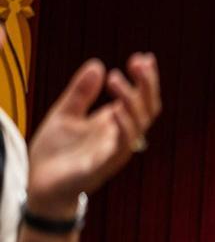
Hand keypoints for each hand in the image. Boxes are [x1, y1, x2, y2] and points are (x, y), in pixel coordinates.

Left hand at [26, 53, 160, 217]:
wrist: (40, 184)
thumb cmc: (55, 153)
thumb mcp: (65, 113)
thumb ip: (81, 92)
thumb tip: (98, 64)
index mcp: (114, 124)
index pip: (141, 100)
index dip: (146, 80)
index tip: (143, 57)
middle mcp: (120, 137)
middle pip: (147, 110)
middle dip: (147, 86)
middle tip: (138, 62)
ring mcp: (114, 152)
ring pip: (137, 125)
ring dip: (130, 100)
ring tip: (116, 78)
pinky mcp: (102, 166)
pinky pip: (120, 147)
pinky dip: (122, 128)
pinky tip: (116, 110)